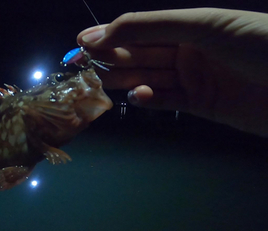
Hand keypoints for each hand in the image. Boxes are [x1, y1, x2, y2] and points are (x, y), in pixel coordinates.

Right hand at [77, 8, 267, 135]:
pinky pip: (167, 100)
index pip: (140, 29)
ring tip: (102, 84)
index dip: (110, 35)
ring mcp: (194, 78)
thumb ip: (150, 27)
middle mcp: (188, 50)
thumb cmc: (256, 44)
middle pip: (141, 54)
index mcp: (189, 25)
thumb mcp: (202, 26)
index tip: (81, 43)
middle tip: (84, 67)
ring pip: (149, 77)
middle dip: (112, 58)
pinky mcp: (202, 104)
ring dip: (125, 79)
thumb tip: (102, 32)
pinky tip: (138, 96)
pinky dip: (149, 99)